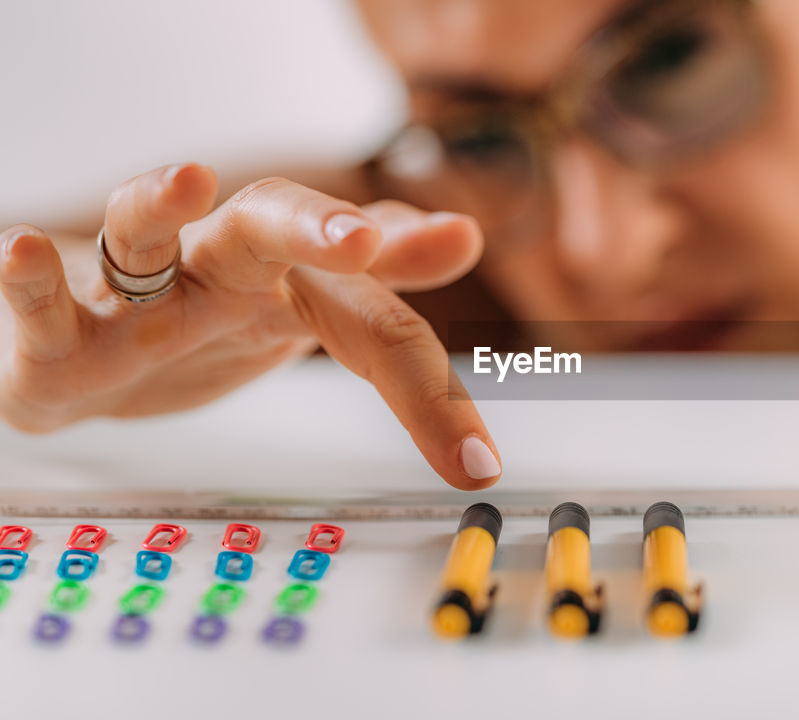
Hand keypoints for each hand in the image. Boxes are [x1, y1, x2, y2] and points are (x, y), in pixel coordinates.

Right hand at [0, 163, 501, 488]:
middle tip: (361, 243)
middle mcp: (219, 269)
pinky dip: (30, 275)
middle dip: (314, 230)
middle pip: (267, 226)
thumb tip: (462, 236)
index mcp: (292, 283)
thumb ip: (382, 297)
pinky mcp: (64, 326)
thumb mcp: (300, 313)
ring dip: (159, 204)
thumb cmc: (203, 323)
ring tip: (184, 177)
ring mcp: (139, 293)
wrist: (93, 345)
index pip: (375, 323)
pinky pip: (47, 296)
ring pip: (145, 237)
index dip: (428, 390)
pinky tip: (22, 248)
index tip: (475, 461)